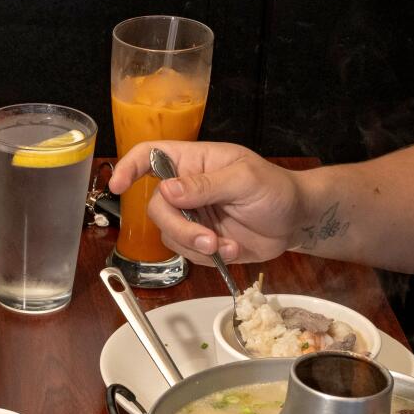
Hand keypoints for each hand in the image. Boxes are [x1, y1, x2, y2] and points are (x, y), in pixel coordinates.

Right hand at [109, 140, 303, 265]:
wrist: (295, 221)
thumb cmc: (275, 189)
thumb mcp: (245, 180)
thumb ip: (205, 184)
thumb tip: (167, 190)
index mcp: (195, 162)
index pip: (150, 155)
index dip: (129, 167)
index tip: (118, 185)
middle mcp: (187, 188)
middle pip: (156, 207)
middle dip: (178, 227)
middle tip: (206, 239)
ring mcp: (192, 215)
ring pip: (168, 234)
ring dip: (194, 245)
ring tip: (224, 246)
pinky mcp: (200, 240)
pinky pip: (186, 252)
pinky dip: (207, 258)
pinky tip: (232, 250)